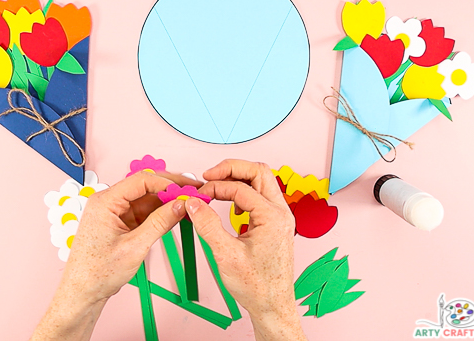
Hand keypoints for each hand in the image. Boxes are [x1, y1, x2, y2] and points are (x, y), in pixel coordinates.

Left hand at [31, 172, 191, 340]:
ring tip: (189, 203)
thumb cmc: (97, 272)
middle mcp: (108, 202)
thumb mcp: (135, 247)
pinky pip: (144, 211)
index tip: (186, 188)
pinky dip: (160, 212)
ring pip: (146, 199)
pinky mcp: (121, 222)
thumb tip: (180, 205)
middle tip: (193, 190)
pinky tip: (175, 214)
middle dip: (169, 188)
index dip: (167, 182)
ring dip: (167, 200)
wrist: (83, 292)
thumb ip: (160, 223)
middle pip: (144, 186)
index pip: (140, 181)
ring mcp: (115, 212)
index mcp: (105, 202)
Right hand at [185, 160, 306, 340]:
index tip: (198, 195)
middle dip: (231, 169)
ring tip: (216, 186)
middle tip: (209, 175)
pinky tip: (229, 202)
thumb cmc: (256, 285)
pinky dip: (243, 192)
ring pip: (261, 181)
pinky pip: (260, 195)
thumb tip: (192, 204)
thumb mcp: (225, 255)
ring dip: (238, 179)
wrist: (272, 304)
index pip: (240, 188)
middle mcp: (281, 212)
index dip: (215, 187)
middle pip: (258, 172)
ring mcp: (280, 216)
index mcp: (273, 217)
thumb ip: (208, 225)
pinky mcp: (275, 222)